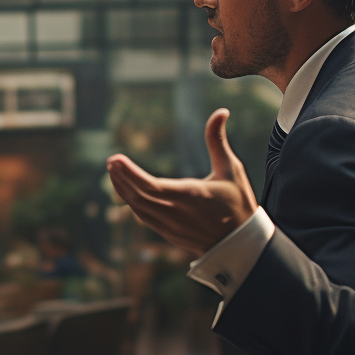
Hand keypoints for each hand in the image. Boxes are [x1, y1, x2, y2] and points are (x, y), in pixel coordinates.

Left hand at [106, 108, 256, 254]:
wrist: (243, 242)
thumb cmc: (238, 202)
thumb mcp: (231, 169)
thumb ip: (218, 141)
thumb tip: (221, 111)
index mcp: (190, 195)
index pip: (150, 185)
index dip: (130, 173)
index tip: (116, 159)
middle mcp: (177, 213)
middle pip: (138, 196)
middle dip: (121, 178)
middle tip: (112, 162)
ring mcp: (171, 226)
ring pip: (138, 208)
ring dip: (124, 190)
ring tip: (115, 173)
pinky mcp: (169, 234)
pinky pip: (145, 217)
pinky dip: (133, 203)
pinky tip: (129, 191)